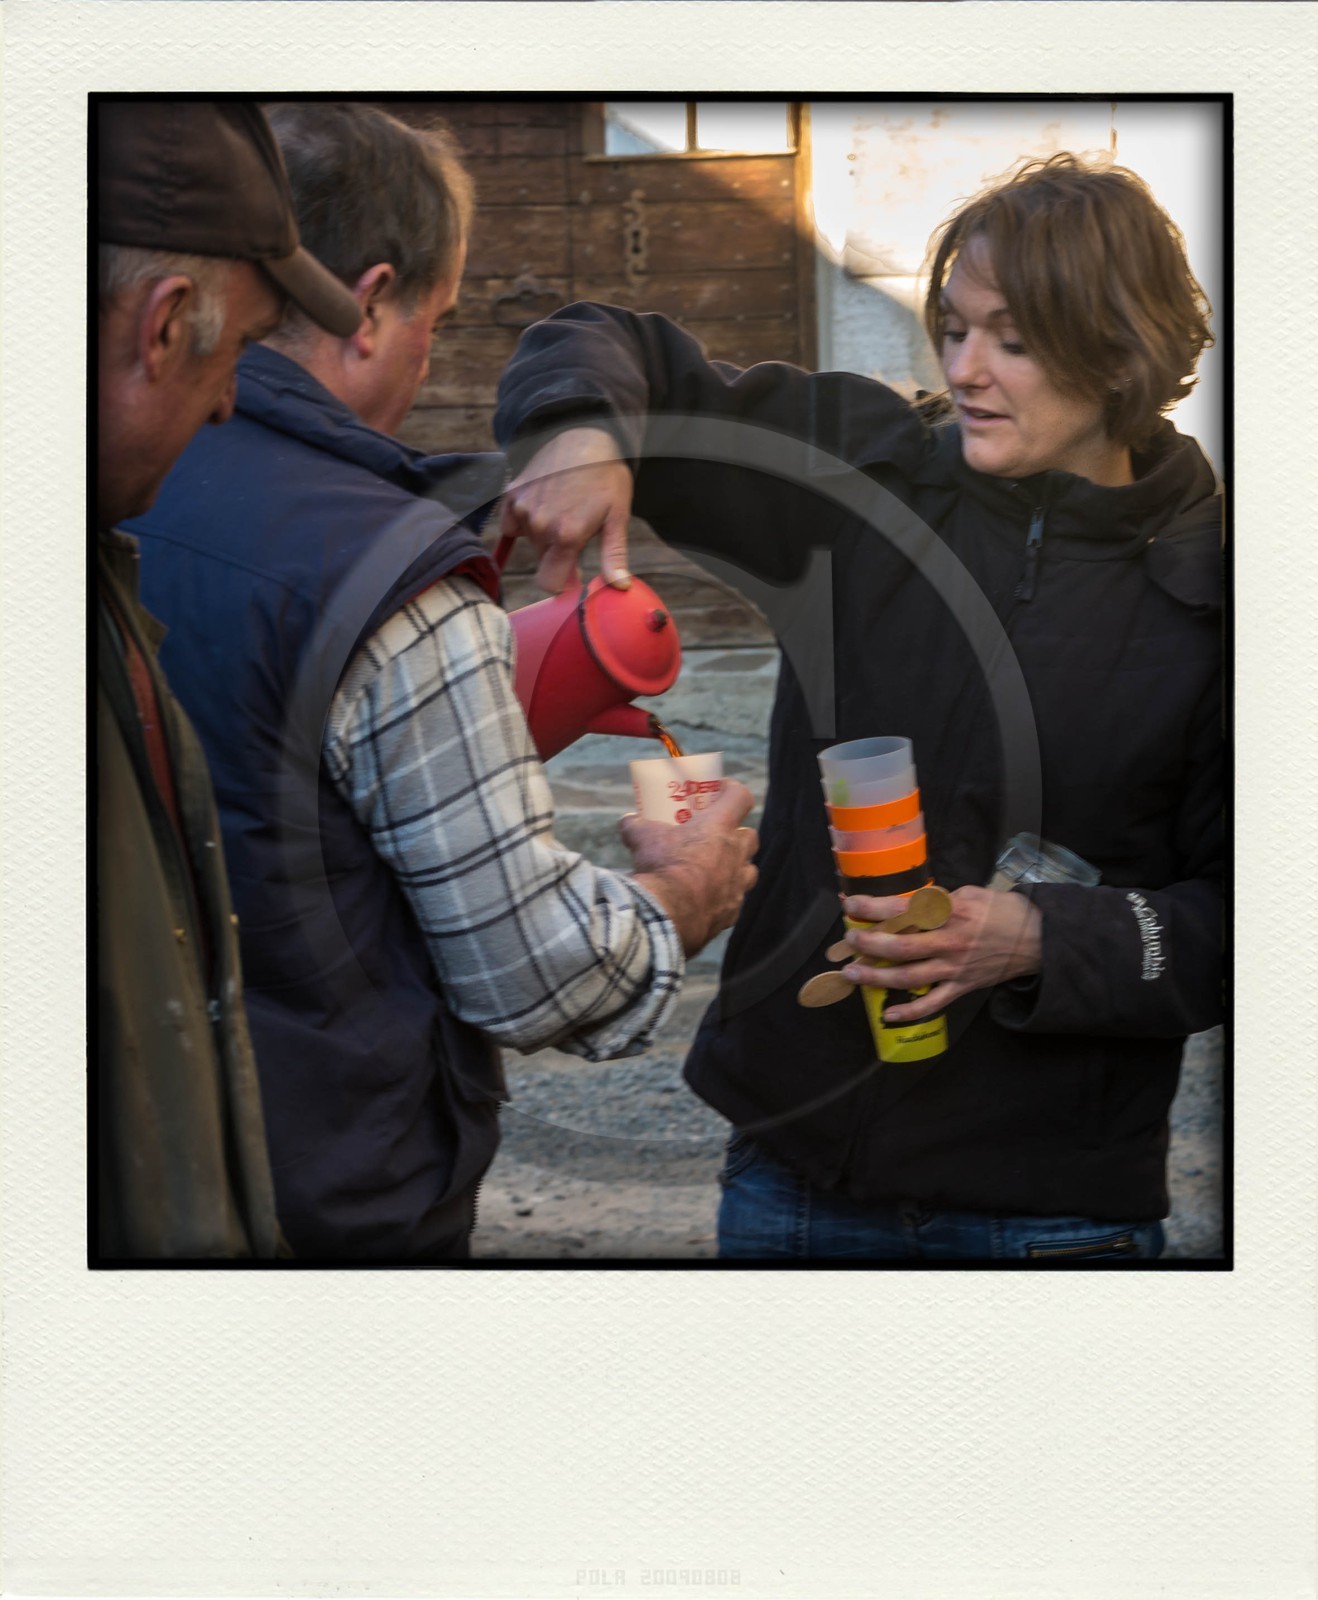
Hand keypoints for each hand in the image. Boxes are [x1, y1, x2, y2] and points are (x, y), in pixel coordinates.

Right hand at [500, 426, 634, 593]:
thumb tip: (620, 588)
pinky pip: (512, 522)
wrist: (584, 434)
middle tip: (576, 531)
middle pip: (542, 560)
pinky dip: (524, 520)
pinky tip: (544, 503)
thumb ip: (614, 556)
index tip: (573, 573)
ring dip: (543, 535)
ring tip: (564, 509)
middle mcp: (539, 525)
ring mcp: (521, 508)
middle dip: (557, 555)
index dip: (562, 582)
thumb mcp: (617, 517)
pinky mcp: (511, 494)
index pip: (549, 582)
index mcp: (566, 536)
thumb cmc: (606, 476)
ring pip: (529, 540)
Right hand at [624, 781, 758, 957]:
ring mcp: (737, 885)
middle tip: (718, 836)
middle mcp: (736, 854)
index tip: (722, 790)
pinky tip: (706, 900)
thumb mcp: (642, 839)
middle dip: (738, 835)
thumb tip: (628, 821)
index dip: (733, 790)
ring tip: (715, 870)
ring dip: (736, 868)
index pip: (740, 797)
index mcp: (719, 828)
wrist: (667, 914)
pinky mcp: (732, 911)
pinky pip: (735, 901)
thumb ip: (635, 825)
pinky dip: (724, 898)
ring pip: (748, 871)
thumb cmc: (661, 867)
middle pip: (750, 836)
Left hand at [838, 885, 1042, 1022]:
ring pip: (910, 977)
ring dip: (877, 977)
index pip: (906, 910)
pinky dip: (910, 1012)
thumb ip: (939, 899)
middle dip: (869, 944)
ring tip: (852, 974)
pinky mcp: (962, 987)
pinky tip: (887, 1014)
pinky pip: (933, 1004)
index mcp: (953, 912)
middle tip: (849, 939)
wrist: (1039, 940)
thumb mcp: (972, 893)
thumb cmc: (1004, 911)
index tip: (851, 904)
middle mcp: (951, 942)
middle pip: (902, 947)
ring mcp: (956, 968)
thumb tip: (906, 904)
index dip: (875, 908)